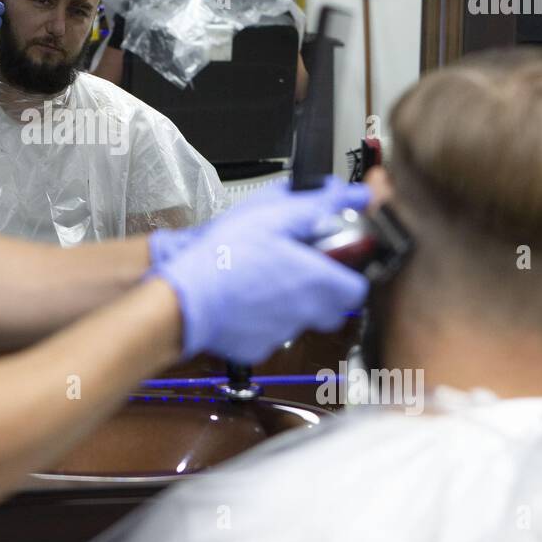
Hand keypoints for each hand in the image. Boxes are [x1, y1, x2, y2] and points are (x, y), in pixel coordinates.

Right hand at [152, 178, 371, 363]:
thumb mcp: (273, 215)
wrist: (184, 300)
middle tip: (295, 268)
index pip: (357, 288)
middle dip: (319, 289)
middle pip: (332, 307)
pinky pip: (268, 332)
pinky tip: (241, 297)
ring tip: (259, 278)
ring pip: (299, 319)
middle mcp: (306, 313)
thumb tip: (353, 193)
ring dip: (287, 301)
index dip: (347, 272)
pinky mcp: (257, 348)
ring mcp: (281, 334)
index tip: (331, 259)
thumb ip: (319, 204)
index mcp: (317, 281)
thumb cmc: (225, 256)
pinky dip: (260, 317)